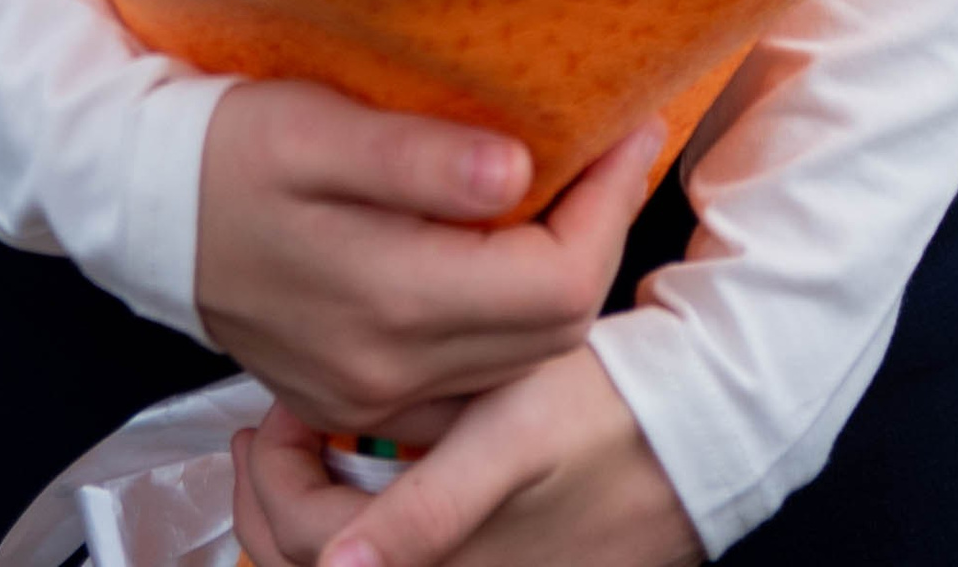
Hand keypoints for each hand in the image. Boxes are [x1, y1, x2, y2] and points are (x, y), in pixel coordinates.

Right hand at [195, 82, 662, 438]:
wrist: (143, 208)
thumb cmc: (228, 147)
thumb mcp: (315, 128)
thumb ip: (416, 159)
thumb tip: (517, 172)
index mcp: (390, 299)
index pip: (557, 281)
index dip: (610, 205)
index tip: (628, 126)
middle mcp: (389, 368)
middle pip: (556, 330)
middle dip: (600, 236)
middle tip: (611, 149)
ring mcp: (372, 393)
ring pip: (522, 359)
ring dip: (562, 278)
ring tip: (575, 188)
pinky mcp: (356, 393)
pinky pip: (471, 376)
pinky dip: (510, 319)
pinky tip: (505, 249)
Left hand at [234, 351, 701, 566]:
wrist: (685, 438)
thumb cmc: (599, 416)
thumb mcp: (510, 429)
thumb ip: (423, 497)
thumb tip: (339, 552)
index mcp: (437, 556)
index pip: (299, 538)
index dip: (272, 468)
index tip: (283, 406)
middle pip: (305, 565)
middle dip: (272, 493)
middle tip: (274, 428)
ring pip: (343, 566)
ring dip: (308, 511)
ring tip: (309, 449)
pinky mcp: (491, 565)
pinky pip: (397, 557)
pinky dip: (358, 527)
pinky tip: (364, 478)